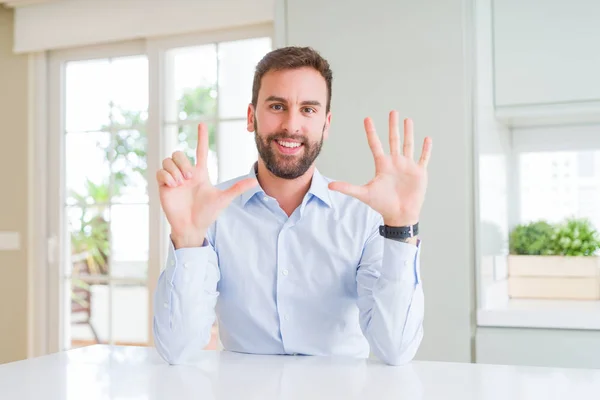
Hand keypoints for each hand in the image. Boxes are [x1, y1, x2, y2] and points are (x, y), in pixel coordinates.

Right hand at [157, 123, 257, 247]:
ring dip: (175, 170)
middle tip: (189, 177)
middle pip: (179, 153)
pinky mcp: (164, 186)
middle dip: (183, 162)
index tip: (202, 124)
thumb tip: (255, 181)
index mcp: (200, 173)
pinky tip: (173, 186)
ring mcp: (174, 179)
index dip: (201, 138)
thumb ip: (237, 188)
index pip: (200, 150)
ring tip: (180, 183)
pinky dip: (166, 176)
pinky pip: (160, 171)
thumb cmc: (207, 214)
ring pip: (168, 160)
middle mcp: (186, 173)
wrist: (192, 227)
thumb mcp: (223, 199)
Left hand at [328, 110, 431, 227]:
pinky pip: (423, 158)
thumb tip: (329, 186)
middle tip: (392, 112)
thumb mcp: (363, 194)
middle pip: (394, 140)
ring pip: (408, 145)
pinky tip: (427, 139)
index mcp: (382, 165)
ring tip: (407, 120)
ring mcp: (407, 167)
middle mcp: (395, 162)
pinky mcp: (419, 173)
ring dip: (408, 133)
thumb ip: (347, 188)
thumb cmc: (381, 205)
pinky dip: (426, 149)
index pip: (375, 144)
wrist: (399, 215)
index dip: (371, 132)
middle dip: (393, 126)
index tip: (367, 118)